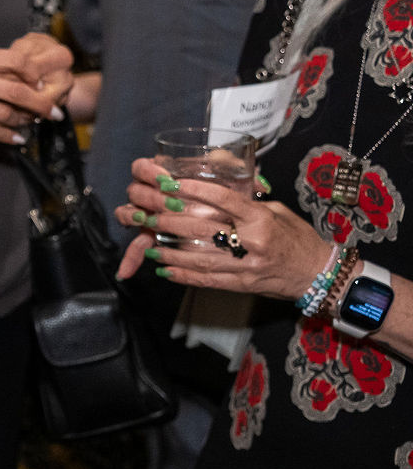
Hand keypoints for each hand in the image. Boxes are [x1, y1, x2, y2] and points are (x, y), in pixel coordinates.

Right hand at [0, 35, 69, 143]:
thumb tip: (20, 74)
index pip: (16, 60)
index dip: (34, 73)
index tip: (43, 82)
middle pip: (17, 90)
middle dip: (41, 103)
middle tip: (55, 113)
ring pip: (6, 113)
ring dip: (25, 121)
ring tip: (35, 124)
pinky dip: (8, 136)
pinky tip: (18, 139)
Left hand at [112, 157, 333, 299]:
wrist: (319, 273)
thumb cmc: (298, 238)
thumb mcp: (277, 213)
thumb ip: (247, 206)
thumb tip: (216, 196)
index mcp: (261, 220)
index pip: (223, 200)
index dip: (194, 190)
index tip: (170, 183)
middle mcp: (252, 243)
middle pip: (203, 229)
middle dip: (171, 221)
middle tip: (148, 214)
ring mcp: (246, 267)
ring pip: (200, 258)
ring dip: (171, 252)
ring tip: (149, 245)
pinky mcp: (243, 285)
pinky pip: (208, 280)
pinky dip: (184, 275)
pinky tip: (165, 270)